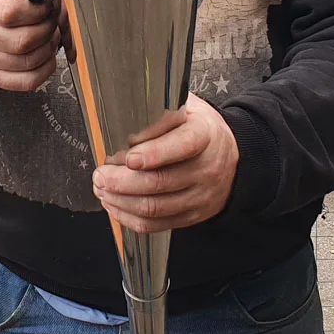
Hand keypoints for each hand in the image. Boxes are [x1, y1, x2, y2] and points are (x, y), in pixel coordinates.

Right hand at [0, 0, 59, 91]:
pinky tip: (46, 55)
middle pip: (20, 42)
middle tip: (52, 20)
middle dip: (47, 31)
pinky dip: (42, 71)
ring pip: (23, 63)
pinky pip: (21, 82)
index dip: (38, 11)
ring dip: (46, 50)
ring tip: (50, 34)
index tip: (46, 3)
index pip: (11, 12)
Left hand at [91, 93, 239, 232]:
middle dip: (122, 181)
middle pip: (160, 182)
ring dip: (120, 200)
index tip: (130, 157)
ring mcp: (199, 196)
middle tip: (100, 174)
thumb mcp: (187, 108)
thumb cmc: (201, 129)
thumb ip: (161, 111)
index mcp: (205, 135)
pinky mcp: (191, 216)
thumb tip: (126, 119)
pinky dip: (129, 217)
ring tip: (102, 188)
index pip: (182, 146)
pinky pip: (155, 225)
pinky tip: (114, 205)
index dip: (154, 153)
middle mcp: (205, 168)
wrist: (232, 156)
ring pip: (154, 207)